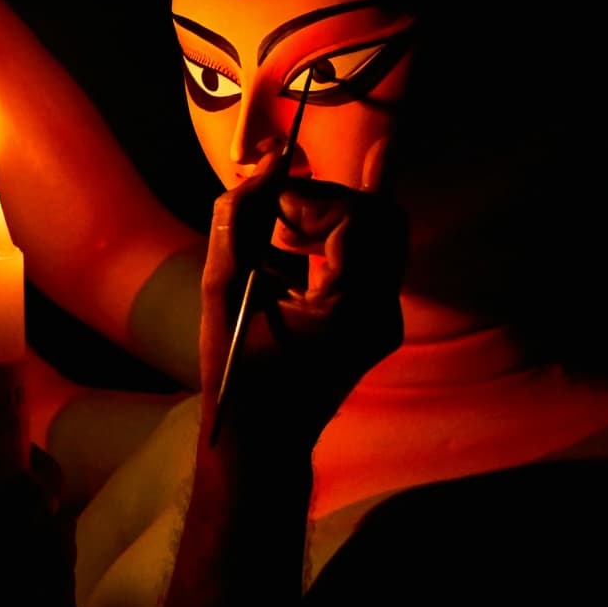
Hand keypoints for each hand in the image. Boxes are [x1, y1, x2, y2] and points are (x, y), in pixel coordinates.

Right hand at [200, 146, 407, 439]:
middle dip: (328, 199)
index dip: (308, 200)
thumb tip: (265, 164)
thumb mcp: (223, 292)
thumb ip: (237, 222)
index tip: (263, 207)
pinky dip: (343, 233)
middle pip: (383, 219)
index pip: (355, 219)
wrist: (260, 443)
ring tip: (280, 225)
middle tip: (277, 207)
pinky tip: (327, 206)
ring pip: (383, 234)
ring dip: (334, 215)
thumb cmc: (236, 375)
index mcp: (356, 309)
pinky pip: (372, 258)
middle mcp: (384, 311)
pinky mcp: (372, 318)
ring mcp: (384, 316)